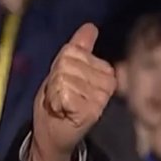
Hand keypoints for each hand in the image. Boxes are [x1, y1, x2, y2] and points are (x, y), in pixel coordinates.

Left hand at [30, 24, 115, 160]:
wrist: (53, 133)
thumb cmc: (59, 100)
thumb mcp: (66, 70)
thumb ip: (80, 48)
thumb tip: (90, 27)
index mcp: (105, 70)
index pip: (73, 52)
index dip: (59, 66)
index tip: (63, 82)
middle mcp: (107, 83)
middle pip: (68, 64)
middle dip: (56, 79)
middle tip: (60, 95)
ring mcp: (101, 98)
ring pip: (65, 79)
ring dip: (55, 92)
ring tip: (61, 104)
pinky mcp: (92, 112)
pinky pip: (64, 93)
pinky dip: (56, 102)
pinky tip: (62, 111)